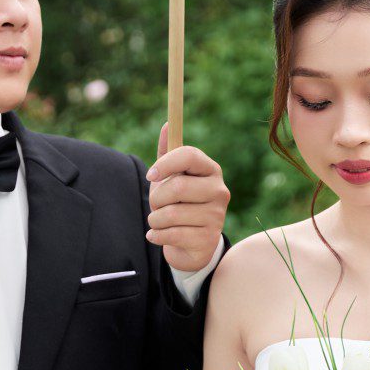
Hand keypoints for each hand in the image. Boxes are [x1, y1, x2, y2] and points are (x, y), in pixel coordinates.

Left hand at [144, 121, 228, 273]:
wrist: (190, 244)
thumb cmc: (178, 204)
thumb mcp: (172, 178)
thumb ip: (168, 154)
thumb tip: (166, 125)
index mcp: (210, 170)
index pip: (189, 155)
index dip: (165, 163)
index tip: (150, 175)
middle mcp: (219, 191)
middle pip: (178, 186)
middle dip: (157, 198)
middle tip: (156, 205)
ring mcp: (217, 216)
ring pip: (172, 213)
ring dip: (154, 219)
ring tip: (158, 222)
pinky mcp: (208, 239)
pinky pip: (172, 234)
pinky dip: (156, 235)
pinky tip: (157, 235)